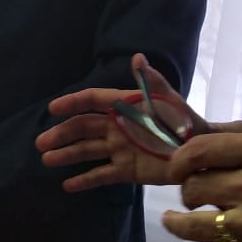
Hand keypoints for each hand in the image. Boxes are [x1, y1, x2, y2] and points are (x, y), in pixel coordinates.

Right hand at [37, 54, 205, 190]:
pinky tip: (67, 185)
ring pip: (87, 151)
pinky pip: (101, 175)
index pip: (92, 101)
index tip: (52, 109)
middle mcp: (117, 127)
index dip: (72, 103)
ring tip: (47, 160)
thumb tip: (138, 57)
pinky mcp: (126, 171)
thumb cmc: (185, 121)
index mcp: (124, 106)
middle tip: (41, 143)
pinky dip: (85, 180)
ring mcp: (120, 149)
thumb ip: (151, 82)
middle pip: (83, 128)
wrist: (201, 152)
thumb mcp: (169, 101)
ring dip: (67, 155)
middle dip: (62, 134)